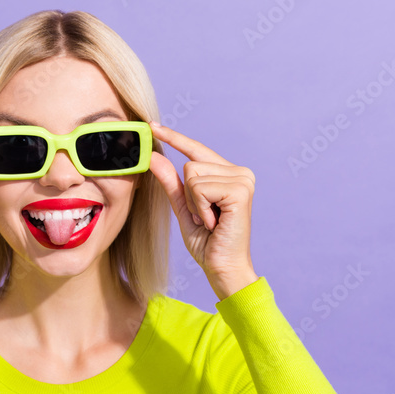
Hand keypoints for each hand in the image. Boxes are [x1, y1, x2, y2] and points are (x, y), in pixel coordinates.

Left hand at [147, 121, 258, 299]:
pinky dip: (200, 208)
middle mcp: (240, 172)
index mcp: (229, 174)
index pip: (196, 149)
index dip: (174, 138)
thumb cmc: (207, 242)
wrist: (222, 267)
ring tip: (210, 220)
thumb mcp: (183, 207)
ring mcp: (243, 179)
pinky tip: (214, 222)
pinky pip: (200, 188)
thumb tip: (154, 155)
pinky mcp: (240, 190)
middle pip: (190, 163)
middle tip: (204, 217)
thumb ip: (171, 182)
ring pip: (193, 175)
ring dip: (194, 204)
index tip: (152, 126)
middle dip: (188, 195)